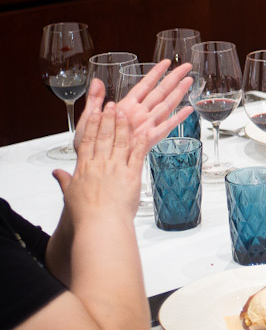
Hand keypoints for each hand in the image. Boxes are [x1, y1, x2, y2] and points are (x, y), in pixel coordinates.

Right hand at [56, 105, 148, 219]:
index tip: (95, 114)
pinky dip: (141, 142)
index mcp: (85, 168)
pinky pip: (137, 155)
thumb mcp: (70, 194)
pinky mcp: (132, 175)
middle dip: (108, 119)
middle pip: (104, 137)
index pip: (88, 141)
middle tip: (111, 106)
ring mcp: (117, 169)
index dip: (92, 126)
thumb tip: (57, 174)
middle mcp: (101, 165)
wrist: (101, 224)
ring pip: (120, 142)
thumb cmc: (86, 214)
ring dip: (123, 126)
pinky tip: (144, 131)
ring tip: (125, 113)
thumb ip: (65, 180)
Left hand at [75, 60, 192, 152]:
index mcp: (126, 106)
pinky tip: (188, 110)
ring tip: (189, 81)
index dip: (155, 73)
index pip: (144, 85)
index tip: (166, 62)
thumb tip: (96, 81)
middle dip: (174, 78)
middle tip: (187, 66)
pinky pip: (166, 127)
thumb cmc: (89, 143)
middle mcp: (140, 114)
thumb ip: (95, 100)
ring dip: (178, 93)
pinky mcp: (149, 139)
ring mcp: (146, 125)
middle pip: (160, 92)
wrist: (93, 165)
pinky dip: (177, 119)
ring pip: (166, 105)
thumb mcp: (89, 118)